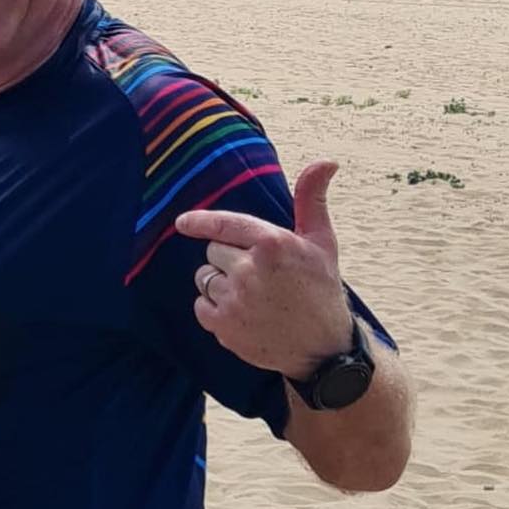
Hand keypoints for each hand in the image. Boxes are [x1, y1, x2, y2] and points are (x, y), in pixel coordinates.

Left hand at [175, 160, 353, 380]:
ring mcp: (234, 299)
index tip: (183, 223)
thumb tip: (326, 161)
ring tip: (250, 296)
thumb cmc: (321, 290)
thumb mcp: (322, 241)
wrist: (322, 348)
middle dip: (229, 259)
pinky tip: (241, 313)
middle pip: (213, 251)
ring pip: (204, 277)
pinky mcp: (223, 325)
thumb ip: (311, 199)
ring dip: (219, 283)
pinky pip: (200, 305)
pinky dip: (214, 308)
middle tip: (258, 275)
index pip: (224, 225)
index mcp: (272, 243)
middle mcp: (249, 269)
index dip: (200, 222)